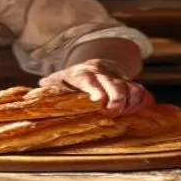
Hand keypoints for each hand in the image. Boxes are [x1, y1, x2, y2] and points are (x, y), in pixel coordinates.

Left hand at [39, 58, 153, 115]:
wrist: (94, 66)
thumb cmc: (72, 81)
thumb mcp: (57, 81)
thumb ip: (49, 88)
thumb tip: (37, 92)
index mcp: (82, 73)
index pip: (89, 79)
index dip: (95, 89)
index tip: (98, 101)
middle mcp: (103, 74)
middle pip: (115, 84)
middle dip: (117, 99)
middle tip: (113, 112)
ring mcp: (119, 78)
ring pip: (133, 88)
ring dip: (132, 103)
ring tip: (124, 114)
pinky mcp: (131, 85)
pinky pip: (144, 93)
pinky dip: (144, 103)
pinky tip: (137, 112)